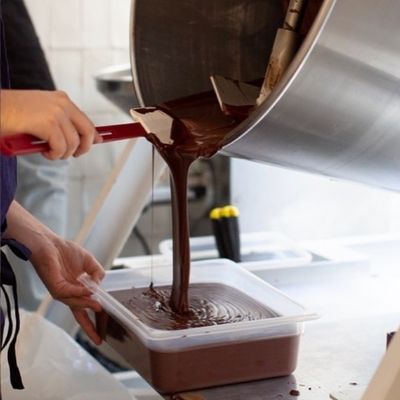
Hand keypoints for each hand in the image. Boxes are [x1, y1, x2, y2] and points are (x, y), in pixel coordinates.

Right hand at [0, 89, 101, 158]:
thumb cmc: (12, 114)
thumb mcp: (41, 115)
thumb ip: (60, 123)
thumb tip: (77, 139)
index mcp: (61, 100)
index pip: (86, 120)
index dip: (94, 134)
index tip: (99, 142)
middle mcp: (62, 104)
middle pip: (87, 132)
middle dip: (84, 147)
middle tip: (73, 155)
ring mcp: (56, 113)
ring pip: (73, 143)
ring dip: (63, 154)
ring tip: (49, 152)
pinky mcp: (48, 124)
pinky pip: (61, 148)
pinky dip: (54, 155)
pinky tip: (44, 152)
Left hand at [5, 202, 104, 343]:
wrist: (49, 244)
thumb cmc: (66, 251)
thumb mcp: (89, 262)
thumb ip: (98, 273)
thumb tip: (100, 286)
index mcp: (77, 290)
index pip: (86, 307)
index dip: (95, 318)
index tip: (104, 328)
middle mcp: (69, 294)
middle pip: (80, 315)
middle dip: (89, 327)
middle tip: (99, 338)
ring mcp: (62, 292)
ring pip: (76, 304)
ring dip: (87, 305)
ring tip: (99, 306)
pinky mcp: (55, 287)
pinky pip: (68, 293)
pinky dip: (78, 293)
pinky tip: (87, 291)